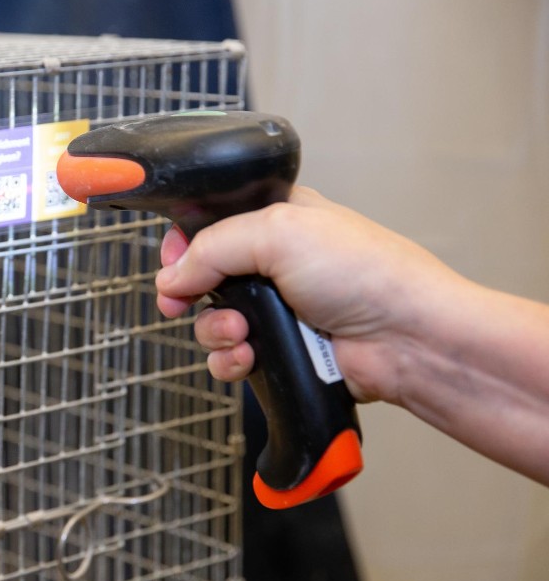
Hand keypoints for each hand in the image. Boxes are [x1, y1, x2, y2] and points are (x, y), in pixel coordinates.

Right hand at [154, 186, 466, 404]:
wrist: (406, 338)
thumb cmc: (367, 273)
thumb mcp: (279, 232)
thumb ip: (213, 246)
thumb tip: (173, 276)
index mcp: (277, 220)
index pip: (210, 225)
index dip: (184, 244)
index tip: (172, 263)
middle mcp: (274, 264)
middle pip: (202, 277)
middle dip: (190, 293)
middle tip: (181, 302)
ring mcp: (276, 310)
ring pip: (212, 322)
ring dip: (214, 331)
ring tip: (241, 333)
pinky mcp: (280, 351)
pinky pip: (231, 358)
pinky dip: (230, 361)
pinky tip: (248, 357)